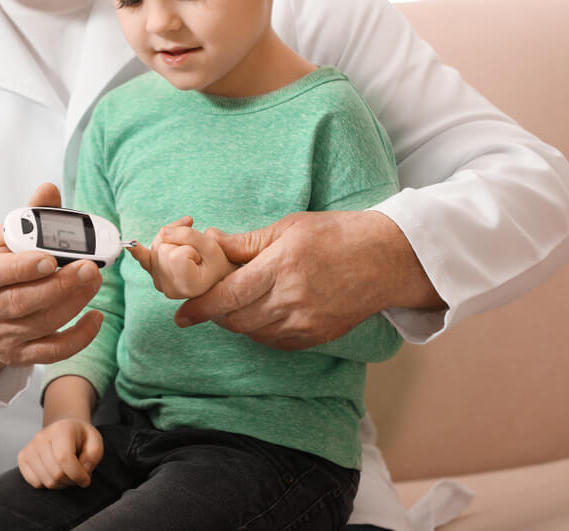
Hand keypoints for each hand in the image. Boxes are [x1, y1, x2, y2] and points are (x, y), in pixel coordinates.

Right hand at [0, 183, 103, 377]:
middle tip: (91, 267)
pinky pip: (53, 352)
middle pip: (22, 302)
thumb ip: (30, 216)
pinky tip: (96, 317)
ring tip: (96, 280)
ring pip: (41, 324)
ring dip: (74, 302)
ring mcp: (0, 335)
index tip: (50, 258)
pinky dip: (79, 337)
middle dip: (60, 285)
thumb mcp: (2, 238)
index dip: (21, 268)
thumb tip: (50, 189)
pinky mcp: (19, 355)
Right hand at [17, 418, 103, 488]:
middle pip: (56, 473)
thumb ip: (94, 455)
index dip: (77, 474)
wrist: (63, 429)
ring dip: (61, 483)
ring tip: (67, 473)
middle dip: (71, 480)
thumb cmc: (80, 437)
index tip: (86, 479)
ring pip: (46, 481)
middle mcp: (41, 437)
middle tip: (77, 475)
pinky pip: (35, 483)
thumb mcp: (95, 441)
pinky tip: (54, 473)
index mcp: (61, 429)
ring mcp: (30, 448)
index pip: (64, 459)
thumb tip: (83, 471)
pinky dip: (48, 484)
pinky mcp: (22, 458)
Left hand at [127, 216, 236, 298]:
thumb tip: (163, 230)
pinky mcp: (156, 276)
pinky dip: (138, 251)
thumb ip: (189, 235)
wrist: (221, 277)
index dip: (190, 247)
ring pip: (155, 246)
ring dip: (171, 239)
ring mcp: (161, 284)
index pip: (175, 254)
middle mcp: (169, 290)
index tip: (202, 257)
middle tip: (197, 249)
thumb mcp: (212, 245)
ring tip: (191, 250)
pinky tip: (131, 244)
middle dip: (178, 240)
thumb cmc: (220, 263)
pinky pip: (144, 259)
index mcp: (186, 287)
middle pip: (161, 248)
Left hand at [174, 210, 444, 349]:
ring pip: (252, 333)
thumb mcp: (289, 227)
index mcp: (282, 267)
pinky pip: (273, 341)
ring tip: (239, 301)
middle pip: (236, 319)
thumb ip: (246, 243)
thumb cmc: (338, 235)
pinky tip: (263, 311)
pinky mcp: (316, 338)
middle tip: (209, 300)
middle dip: (216, 313)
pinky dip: (260, 330)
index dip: (200, 307)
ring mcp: (305, 323)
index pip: (228, 296)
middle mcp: (292, 300)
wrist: (387, 260)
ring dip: (237, 321)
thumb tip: (210, 244)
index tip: (181, 314)